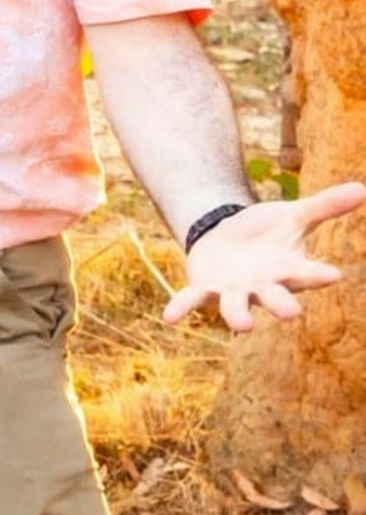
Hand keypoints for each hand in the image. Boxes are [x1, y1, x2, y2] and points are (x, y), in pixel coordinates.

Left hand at [164, 181, 365, 330]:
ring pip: (237, 307)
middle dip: (282, 304)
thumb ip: (325, 206)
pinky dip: (182, 308)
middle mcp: (264, 286)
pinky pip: (192, 300)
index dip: (319, 274)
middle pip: (276, 297)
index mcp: (289, 270)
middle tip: (292, 313)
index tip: (335, 274)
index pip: (308, 274)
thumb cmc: (268, 232)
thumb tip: (362, 188)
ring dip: (238, 316)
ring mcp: (235, 291)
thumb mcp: (294, 216)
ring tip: (244, 327)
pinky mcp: (205, 289)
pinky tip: (169, 318)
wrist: (227, 238)